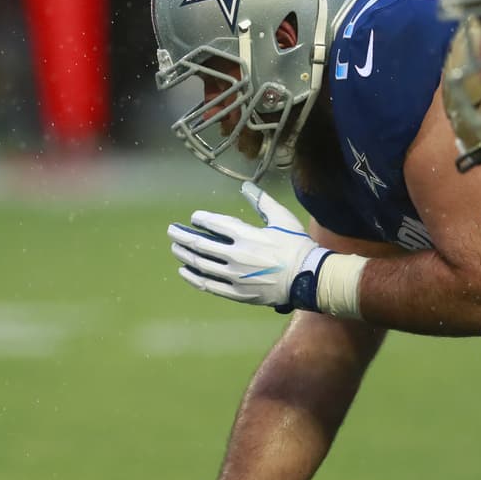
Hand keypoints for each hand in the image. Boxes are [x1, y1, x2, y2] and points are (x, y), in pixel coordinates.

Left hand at [168, 181, 328, 308]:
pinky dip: (193, 277)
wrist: (308, 278)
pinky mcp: (236, 293)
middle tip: (172, 231)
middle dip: (182, 236)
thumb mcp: (282, 219)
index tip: (194, 218)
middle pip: (200, 245)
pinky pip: (208, 285)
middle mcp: (236, 256)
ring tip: (175, 248)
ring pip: (200, 265)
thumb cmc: (297, 246)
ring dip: (184, 255)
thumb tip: (246, 186)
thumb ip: (261, 202)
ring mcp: (234, 276)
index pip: (214, 224)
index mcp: (246, 236)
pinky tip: (184, 271)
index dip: (200, 220)